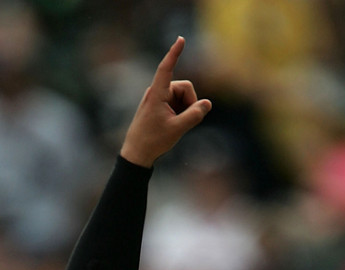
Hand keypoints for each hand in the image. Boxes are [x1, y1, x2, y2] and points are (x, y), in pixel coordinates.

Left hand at [119, 37, 211, 167]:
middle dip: (190, 103)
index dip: (174, 53)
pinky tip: (173, 125)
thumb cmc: (153, 141)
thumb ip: (194, 115)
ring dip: (185, 109)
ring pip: (182, 96)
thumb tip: (208, 104)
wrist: (136, 154)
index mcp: (157, 94)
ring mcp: (157, 98)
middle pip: (184, 87)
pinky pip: (176, 103)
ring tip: (175, 125)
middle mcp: (156, 92)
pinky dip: (180, 112)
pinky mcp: (158, 105)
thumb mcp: (177, 129)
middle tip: (184, 122)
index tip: (180, 39)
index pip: (166, 68)